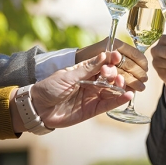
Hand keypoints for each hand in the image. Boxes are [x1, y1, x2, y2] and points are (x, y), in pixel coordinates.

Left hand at [12, 51, 133, 131]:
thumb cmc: (49, 88)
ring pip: (113, 89)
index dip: (111, 59)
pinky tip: (128, 94)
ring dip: (120, 85)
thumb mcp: (68, 76)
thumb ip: (88, 68)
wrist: (37, 108)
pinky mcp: (94, 109)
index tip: (117, 56)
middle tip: (110, 72)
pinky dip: (120, 99)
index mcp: (86, 71)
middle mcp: (93, 82)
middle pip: (110, 76)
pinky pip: (110, 103)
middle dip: (114, 72)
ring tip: (121, 82)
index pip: (103, 63)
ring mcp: (94, 95)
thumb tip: (104, 55)